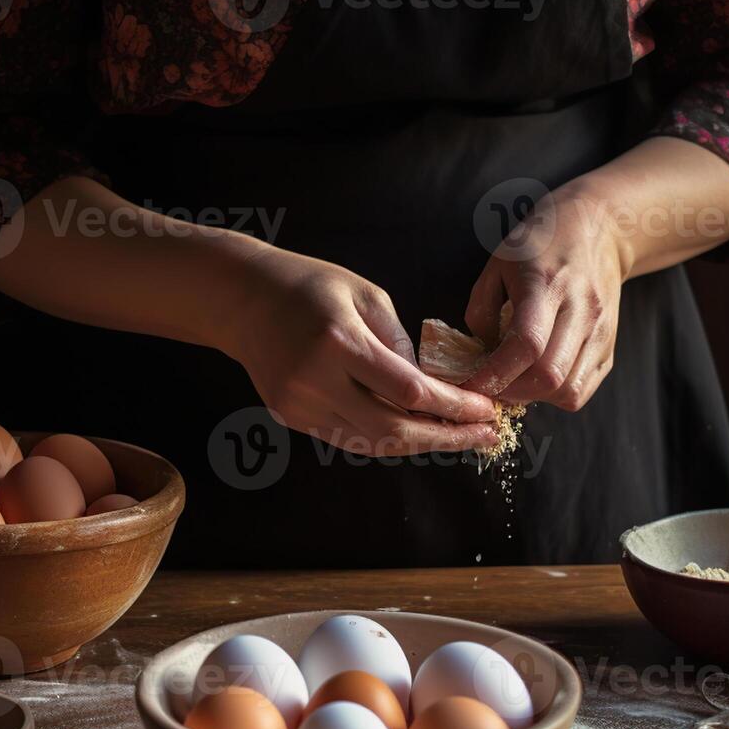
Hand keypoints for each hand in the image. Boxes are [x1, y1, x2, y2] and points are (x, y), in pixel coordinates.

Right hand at [219, 247, 498, 456]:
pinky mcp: (292, 417)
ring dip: (420, 443)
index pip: (410, 391)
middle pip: (394, 430)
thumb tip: (432, 387)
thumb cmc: (309, 286)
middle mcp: (316, 380)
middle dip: (446, 437)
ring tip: (458, 437)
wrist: (241, 299)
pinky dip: (386, 438)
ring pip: (372, 442)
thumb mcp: (366, 295)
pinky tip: (416, 431)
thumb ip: (400, 343)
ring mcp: (300, 405)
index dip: (454, 407)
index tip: (486, 409)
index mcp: (340, 342)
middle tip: (485, 436)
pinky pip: (349, 438)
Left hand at [462, 191, 627, 410]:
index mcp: (546, 285)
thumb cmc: (540, 243)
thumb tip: (479, 356)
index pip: (526, 344)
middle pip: (549, 376)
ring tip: (515, 381)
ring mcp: (601, 331)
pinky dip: (555, 395)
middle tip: (490, 386)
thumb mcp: (497, 262)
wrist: (600, 229)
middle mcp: (581, 310)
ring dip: (535, 397)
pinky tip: (538, 377)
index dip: (496, 374)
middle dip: (512, 392)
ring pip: (568, 391)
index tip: (471, 384)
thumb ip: (481, 308)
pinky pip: (582, 390)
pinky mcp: (610, 347)